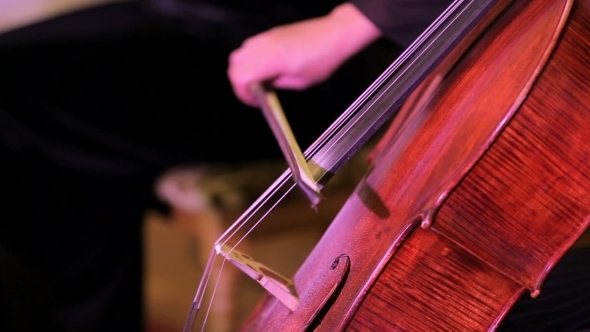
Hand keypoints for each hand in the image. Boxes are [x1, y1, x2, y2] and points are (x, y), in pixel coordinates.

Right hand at [227, 3, 381, 106]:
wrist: (334, 35)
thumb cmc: (323, 57)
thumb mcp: (300, 82)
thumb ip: (277, 85)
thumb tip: (263, 88)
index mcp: (272, 59)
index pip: (240, 76)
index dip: (242, 92)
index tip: (253, 100)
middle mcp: (264, 45)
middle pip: (234, 65)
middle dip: (240, 82)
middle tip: (254, 93)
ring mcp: (266, 37)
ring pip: (240, 54)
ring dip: (245, 69)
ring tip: (261, 80)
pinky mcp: (270, 34)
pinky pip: (251, 47)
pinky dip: (251, 60)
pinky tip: (266, 68)